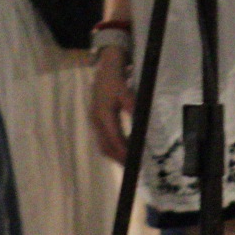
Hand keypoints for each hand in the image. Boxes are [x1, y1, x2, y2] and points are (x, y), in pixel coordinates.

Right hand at [90, 45, 134, 163]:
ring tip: (128, 161)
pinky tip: (121, 148)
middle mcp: (96, 121)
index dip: (123, 152)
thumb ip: (132, 107)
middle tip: (133, 167)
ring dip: (114, 155)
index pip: (114, 139)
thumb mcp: (126, 91)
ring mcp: (94, 121)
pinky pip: (102, 139)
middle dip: (118, 158)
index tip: (134, 161)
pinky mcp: (95, 120)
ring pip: (102, 144)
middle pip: (105, 146)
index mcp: (104, 115)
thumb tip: (140, 123)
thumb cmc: (116, 79)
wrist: (105, 67)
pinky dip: (111, 147)